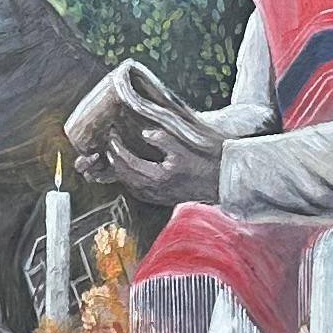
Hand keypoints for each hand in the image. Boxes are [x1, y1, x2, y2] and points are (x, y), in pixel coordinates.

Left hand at [100, 112, 223, 210]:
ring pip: (130, 185)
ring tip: (115, 155)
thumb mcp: (184, 147)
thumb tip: (144, 134)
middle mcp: (155, 189)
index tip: (112, 134)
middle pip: (125, 175)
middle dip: (114, 159)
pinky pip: (138, 191)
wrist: (222, 181)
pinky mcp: (164, 198)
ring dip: (120, 171)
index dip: (116, 147)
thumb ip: (163, 140)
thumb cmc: (205, 162)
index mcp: (158, 176)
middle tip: (110, 143)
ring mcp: (159, 196)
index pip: (128, 162)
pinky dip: (129, 181)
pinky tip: (130, 173)